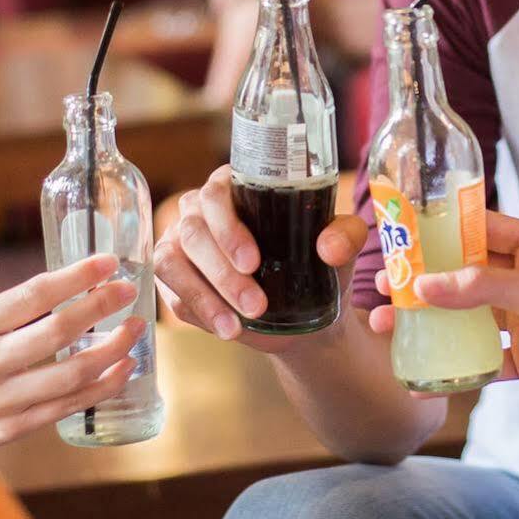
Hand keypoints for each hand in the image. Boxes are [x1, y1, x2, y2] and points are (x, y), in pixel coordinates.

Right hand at [0, 255, 142, 450]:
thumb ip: (7, 315)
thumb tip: (70, 288)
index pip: (33, 295)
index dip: (76, 276)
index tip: (108, 263)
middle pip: (57, 331)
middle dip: (101, 307)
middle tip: (129, 290)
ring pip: (71, 373)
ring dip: (112, 349)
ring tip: (134, 330)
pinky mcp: (12, 429)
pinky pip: (68, 406)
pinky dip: (102, 387)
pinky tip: (123, 370)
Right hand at [154, 165, 365, 353]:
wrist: (305, 317)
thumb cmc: (317, 268)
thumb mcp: (341, 250)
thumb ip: (345, 237)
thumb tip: (329, 247)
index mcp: (235, 188)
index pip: (216, 194)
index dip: (228, 228)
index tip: (253, 262)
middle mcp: (200, 212)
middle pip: (193, 232)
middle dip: (223, 272)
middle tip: (256, 304)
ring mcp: (181, 246)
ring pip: (173, 263)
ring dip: (206, 296)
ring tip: (239, 326)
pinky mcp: (174, 283)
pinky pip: (174, 295)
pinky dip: (201, 313)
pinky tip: (228, 329)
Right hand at [375, 212, 518, 421]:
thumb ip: (480, 286)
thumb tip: (426, 284)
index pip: (483, 228)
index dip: (442, 232)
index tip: (404, 236)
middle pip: (467, 273)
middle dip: (425, 279)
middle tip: (387, 284)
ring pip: (468, 314)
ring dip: (430, 319)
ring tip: (388, 324)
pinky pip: (482, 356)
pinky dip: (453, 363)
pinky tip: (420, 371)